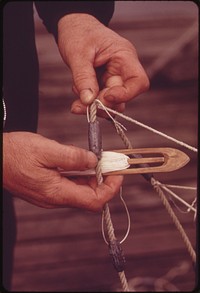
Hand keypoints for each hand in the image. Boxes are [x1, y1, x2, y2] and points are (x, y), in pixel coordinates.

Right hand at [3, 132, 122, 210]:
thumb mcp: (47, 149)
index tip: (118, 171)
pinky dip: (81, 176)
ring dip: (94, 178)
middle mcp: (55, 199)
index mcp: (56, 192)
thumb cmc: (15, 153)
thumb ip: (73, 157)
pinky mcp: (47, 190)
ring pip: (81, 192)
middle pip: (90, 198)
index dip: (111, 188)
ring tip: (98, 160)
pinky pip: (71, 187)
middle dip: (105, 181)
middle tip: (111, 162)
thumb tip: (95, 161)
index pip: (95, 200)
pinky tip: (81, 163)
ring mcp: (51, 196)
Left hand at [57, 13, 148, 114]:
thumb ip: (83, 78)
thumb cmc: (78, 33)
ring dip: (93, 105)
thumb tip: (88, 101)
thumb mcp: (77, 54)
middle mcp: (123, 70)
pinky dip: (87, 101)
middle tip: (81, 105)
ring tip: (77, 99)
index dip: (126, 94)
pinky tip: (77, 91)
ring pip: (111, 103)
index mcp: (124, 56)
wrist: (73, 27)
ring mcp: (113, 79)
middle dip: (103, 104)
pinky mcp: (104, 84)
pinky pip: (100, 99)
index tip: (106, 97)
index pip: (139, 82)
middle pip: (123, 98)